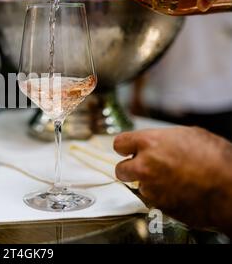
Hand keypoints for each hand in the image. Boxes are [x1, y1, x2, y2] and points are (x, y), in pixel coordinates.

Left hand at [114, 127, 231, 233]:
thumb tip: (158, 142)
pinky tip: (179, 191)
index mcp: (149, 143)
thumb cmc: (216, 159)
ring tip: (172, 179)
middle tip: (143, 168)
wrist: (230, 189)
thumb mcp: (189, 135)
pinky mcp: (158, 205)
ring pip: (140, 186)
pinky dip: (163, 196)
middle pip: (121, 169)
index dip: (125, 147)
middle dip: (130, 168)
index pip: (119, 143)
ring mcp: (150, 188)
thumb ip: (164, 139)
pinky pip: (154, 199)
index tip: (127, 150)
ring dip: (150, 183)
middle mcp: (144, 165)